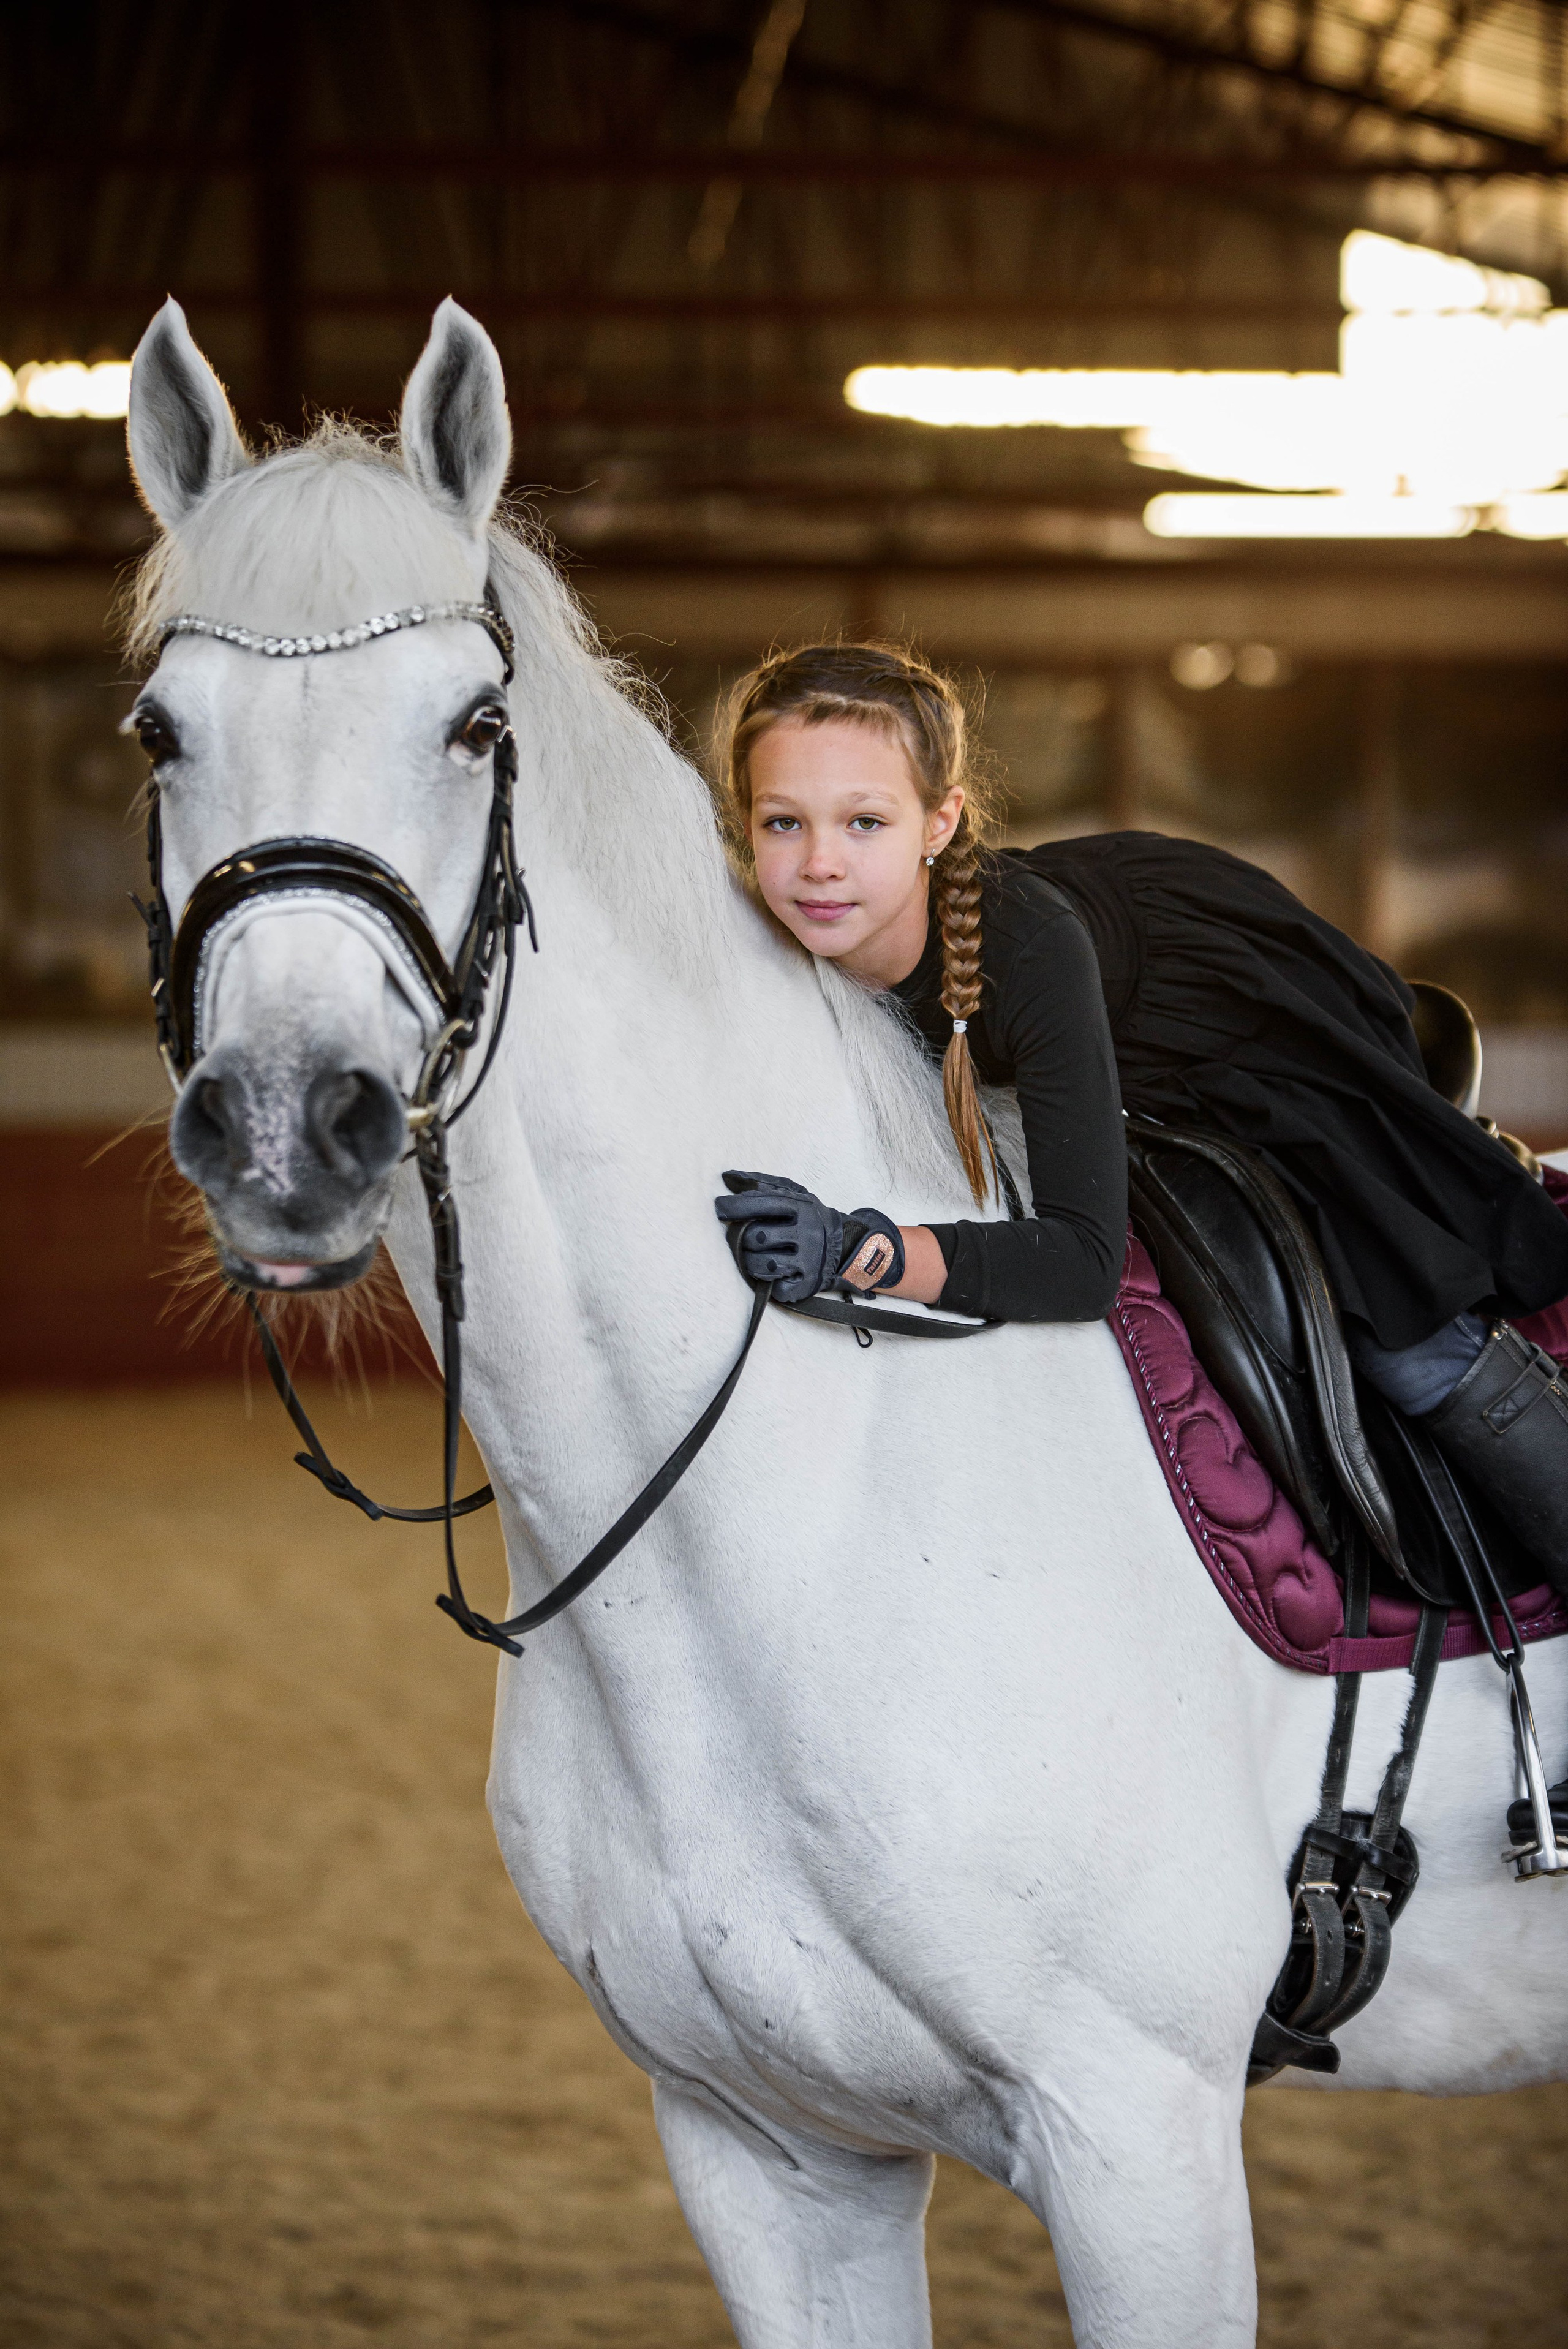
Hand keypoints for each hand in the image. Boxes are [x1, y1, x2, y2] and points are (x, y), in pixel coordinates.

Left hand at [714, 1172, 905, 1302]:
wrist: (842, 1247)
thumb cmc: (807, 1218)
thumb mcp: (791, 1194)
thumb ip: (760, 1183)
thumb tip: (727, 1176)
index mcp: (801, 1207)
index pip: (761, 1204)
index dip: (735, 1207)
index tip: (719, 1208)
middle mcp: (806, 1233)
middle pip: (756, 1237)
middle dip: (742, 1239)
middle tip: (742, 1239)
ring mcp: (808, 1260)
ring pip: (763, 1265)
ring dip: (750, 1262)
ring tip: (753, 1256)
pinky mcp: (807, 1283)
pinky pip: (777, 1288)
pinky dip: (769, 1284)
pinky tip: (773, 1274)